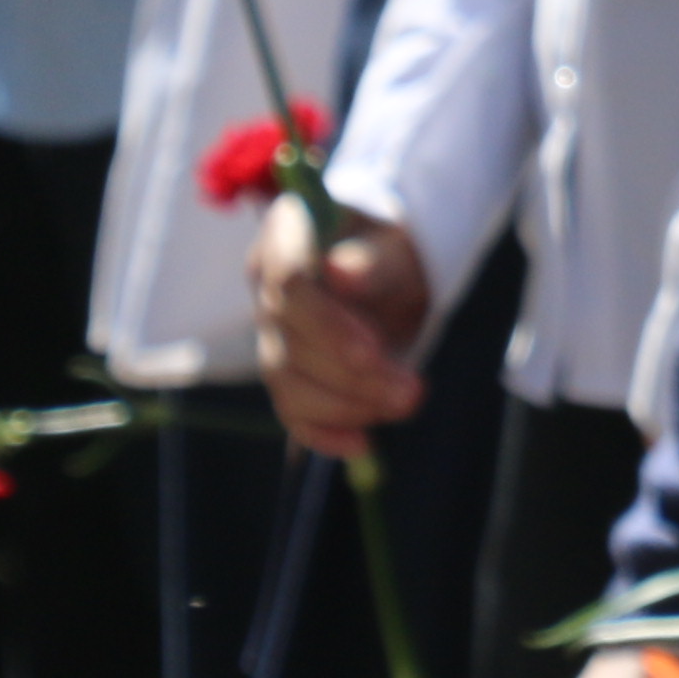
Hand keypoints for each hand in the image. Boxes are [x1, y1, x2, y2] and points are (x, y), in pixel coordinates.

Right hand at [254, 202, 434, 461]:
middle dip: (353, 375)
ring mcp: (269, 331)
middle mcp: (266, 284)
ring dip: (349, 405)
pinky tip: (361, 443)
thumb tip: (341, 273)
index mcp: (287, 235)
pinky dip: (324, 433)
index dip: (327, 325)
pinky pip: (291, 410)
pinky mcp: (284, 371)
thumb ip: (374, 260)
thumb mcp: (398, 245)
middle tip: (412, 390)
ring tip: (407, 401)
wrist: (395, 272)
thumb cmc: (393, 250)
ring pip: (289, 382)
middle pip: (291, 342)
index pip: (287, 282)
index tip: (373, 353)